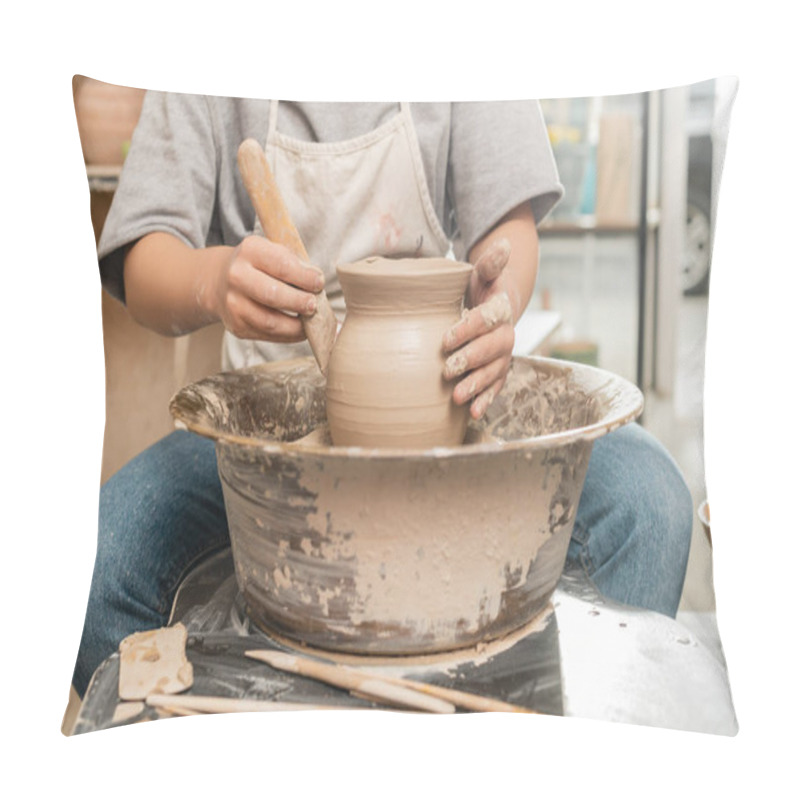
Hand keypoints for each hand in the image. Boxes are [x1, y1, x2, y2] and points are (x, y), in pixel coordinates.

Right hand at [208, 235, 325, 341]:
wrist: (220, 282)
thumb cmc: (258, 266)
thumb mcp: (272, 252)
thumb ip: (294, 263)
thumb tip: (316, 283)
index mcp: (250, 251)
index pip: (282, 265)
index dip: (304, 277)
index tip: (319, 283)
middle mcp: (237, 276)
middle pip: (273, 295)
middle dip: (299, 302)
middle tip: (314, 305)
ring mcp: (234, 304)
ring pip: (270, 321)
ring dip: (296, 325)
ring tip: (311, 321)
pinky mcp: (237, 326)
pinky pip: (267, 335)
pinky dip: (288, 335)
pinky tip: (300, 330)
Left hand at [442, 238, 515, 418]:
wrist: (497, 305)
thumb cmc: (482, 288)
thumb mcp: (483, 273)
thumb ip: (490, 263)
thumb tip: (502, 244)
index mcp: (501, 308)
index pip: (488, 318)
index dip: (469, 328)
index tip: (445, 337)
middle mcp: (506, 334)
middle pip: (493, 349)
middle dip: (471, 360)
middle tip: (447, 370)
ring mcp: (503, 355)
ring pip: (495, 372)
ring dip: (477, 385)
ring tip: (457, 397)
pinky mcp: (498, 370)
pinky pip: (495, 387)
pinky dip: (486, 400)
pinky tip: (473, 413)